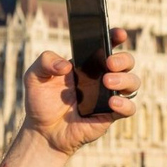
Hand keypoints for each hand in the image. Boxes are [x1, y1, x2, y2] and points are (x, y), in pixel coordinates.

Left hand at [22, 28, 139, 156]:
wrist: (42, 132)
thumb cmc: (40, 101)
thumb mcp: (34, 76)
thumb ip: (45, 61)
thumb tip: (66, 65)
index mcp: (86, 64)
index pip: (107, 45)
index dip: (115, 37)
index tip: (118, 34)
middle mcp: (101, 77)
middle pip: (126, 62)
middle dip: (123, 58)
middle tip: (108, 63)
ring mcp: (108, 96)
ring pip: (133, 83)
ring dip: (125, 79)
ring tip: (107, 81)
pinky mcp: (110, 115)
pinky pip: (129, 108)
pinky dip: (125, 104)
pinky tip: (112, 102)